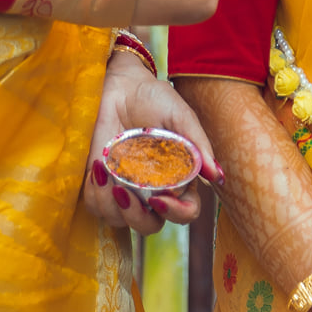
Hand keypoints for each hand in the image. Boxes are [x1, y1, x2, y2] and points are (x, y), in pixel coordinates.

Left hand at [82, 51, 223, 235]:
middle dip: (136, 217)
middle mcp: (152, 190)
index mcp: (179, 178)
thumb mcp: (181, 116)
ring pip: (118, 219)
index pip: (185, 211)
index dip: (176, 213)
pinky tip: (97, 168)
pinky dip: (94, 193)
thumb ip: (198, 145)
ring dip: (109, 202)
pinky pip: (95, 205)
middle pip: (149, 226)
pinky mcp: (100, 184)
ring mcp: (125, 189)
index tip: (159, 197)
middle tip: (124, 191)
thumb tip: (217, 177)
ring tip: (105, 170)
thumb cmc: (155, 99)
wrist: (120, 85)